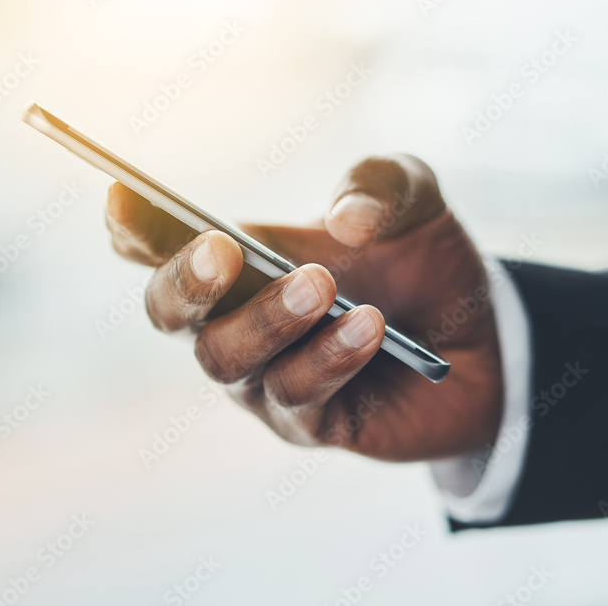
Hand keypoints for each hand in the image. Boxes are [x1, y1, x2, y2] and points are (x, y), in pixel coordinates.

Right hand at [105, 155, 502, 460]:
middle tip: (222, 251)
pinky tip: (370, 326)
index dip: (134, 227)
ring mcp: (262, 379)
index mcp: (239, 262)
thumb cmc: (420, 263)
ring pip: (226, 359)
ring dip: (268, 320)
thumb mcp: (412, 201)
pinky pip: (298, 394)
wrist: (483, 339)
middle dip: (185, 282)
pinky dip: (330, 356)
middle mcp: (233, 321)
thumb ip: (380, 185)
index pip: (161, 247)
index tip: (124, 198)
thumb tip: (345, 220)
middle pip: (169, 312)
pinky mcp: (307, 423)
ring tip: (320, 285)